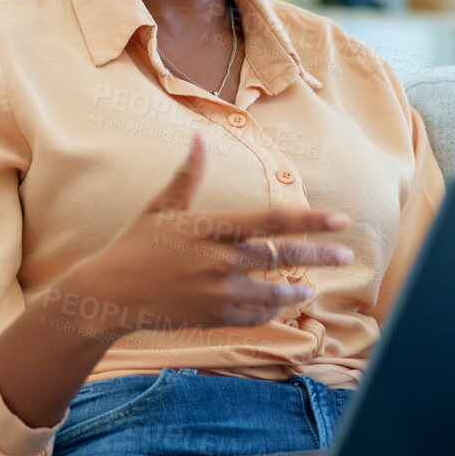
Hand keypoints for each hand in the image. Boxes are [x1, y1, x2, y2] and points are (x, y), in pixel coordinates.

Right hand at [67, 132, 353, 339]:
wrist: (109, 295)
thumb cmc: (134, 246)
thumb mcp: (159, 207)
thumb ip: (187, 175)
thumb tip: (197, 138)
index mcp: (211, 228)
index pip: (272, 221)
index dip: (310, 220)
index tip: (340, 221)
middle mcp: (219, 261)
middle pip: (282, 257)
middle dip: (319, 256)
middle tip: (346, 257)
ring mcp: (217, 292)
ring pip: (273, 291)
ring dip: (298, 290)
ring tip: (315, 288)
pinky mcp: (213, 317)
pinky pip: (254, 315)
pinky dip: (271, 311)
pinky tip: (282, 306)